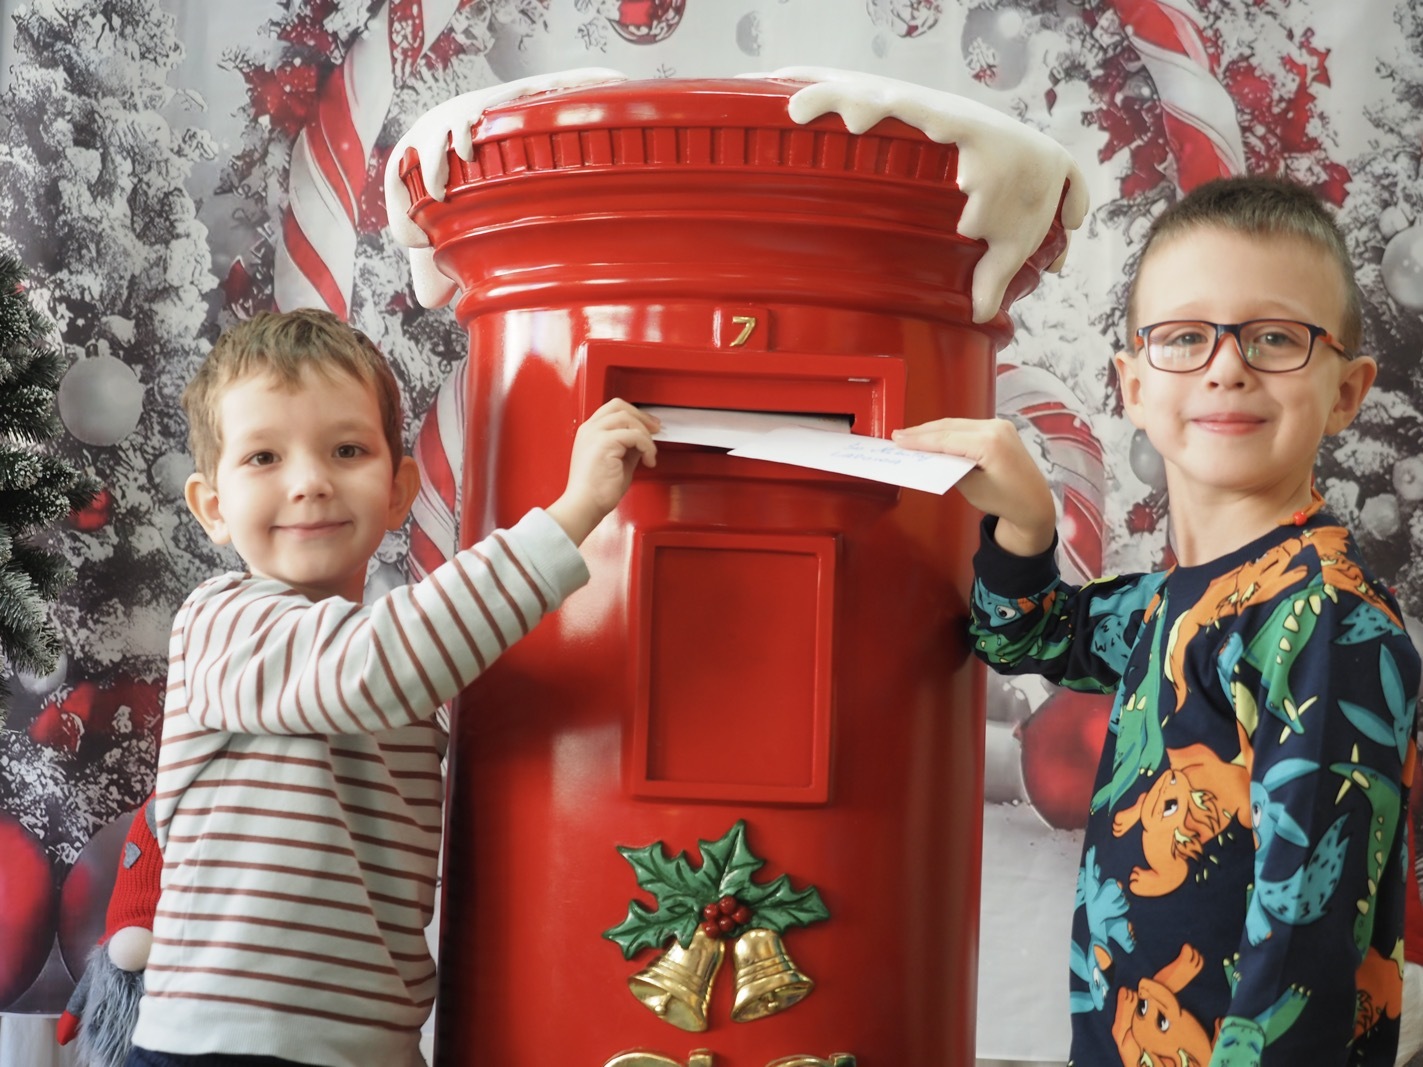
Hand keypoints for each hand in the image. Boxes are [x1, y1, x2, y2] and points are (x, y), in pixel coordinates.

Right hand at [547, 399, 658, 545]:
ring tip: (650, 453)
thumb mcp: (617, 462)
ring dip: (645, 434)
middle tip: (656, 430)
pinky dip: (647, 446)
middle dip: (641, 416)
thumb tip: (643, 441)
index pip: (612, 410)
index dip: (634, 414)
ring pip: (628, 417)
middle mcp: (590, 429)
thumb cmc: (596, 492)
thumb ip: (628, 447)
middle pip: (619, 406)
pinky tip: (648, 460)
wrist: (585, 505)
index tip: (648, 425)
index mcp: (589, 432)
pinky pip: (635, 435)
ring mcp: (595, 434)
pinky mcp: (604, 442)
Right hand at [892, 417, 1055, 555]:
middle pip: (949, 426)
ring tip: (911, 436)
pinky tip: (934, 436)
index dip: (919, 440)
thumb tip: (930, 456)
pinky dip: (948, 431)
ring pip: (956, 424)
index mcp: (991, 443)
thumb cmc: (1008, 501)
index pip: (946, 438)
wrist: (1034, 503)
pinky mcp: (999, 429)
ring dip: (933, 430)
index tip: (899, 440)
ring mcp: (1000, 426)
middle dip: (922, 432)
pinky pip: (967, 427)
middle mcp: (997, 428)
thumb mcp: (971, 488)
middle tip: (898, 436)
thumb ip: (949, 468)